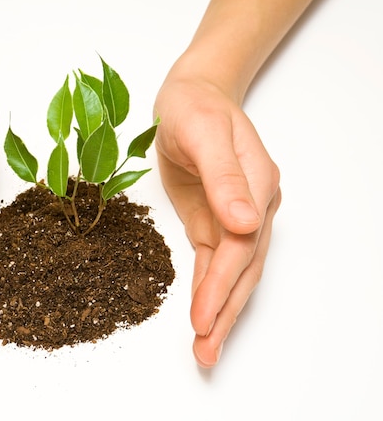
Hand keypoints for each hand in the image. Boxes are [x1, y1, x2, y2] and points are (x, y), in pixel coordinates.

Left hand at [154, 74, 280, 367]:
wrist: (191, 96)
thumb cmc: (196, 107)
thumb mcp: (204, 131)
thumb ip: (224, 177)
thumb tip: (246, 222)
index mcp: (256, 185)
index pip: (240, 246)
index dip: (221, 284)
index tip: (204, 318)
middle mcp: (252, 206)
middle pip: (242, 268)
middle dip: (225, 312)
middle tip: (207, 352)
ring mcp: (236, 214)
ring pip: (231, 271)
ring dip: (220, 308)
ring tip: (206, 347)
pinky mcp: (214, 218)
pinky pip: (213, 259)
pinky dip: (208, 287)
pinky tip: (203, 312)